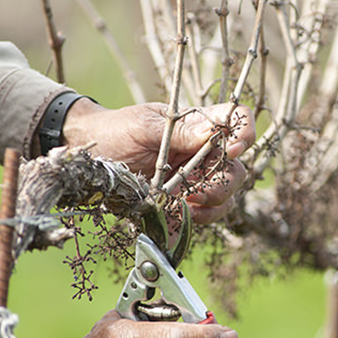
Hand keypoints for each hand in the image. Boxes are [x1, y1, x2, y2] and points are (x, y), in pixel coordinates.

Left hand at [61, 99, 255, 223]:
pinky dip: (200, 217)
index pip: (236, 120)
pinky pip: (207, 213)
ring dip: (214, 203)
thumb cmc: (117, 132)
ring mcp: (196, 177)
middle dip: (225, 182)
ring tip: (188, 204)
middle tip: (200, 191)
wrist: (92, 158)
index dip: (244, 132)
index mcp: (198, 124)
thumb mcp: (144, 127)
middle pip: (236, 166)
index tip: (233, 148)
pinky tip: (182, 214)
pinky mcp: (185, 200)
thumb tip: (213, 132)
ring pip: (226, 193)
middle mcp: (203, 151)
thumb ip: (179, 132)